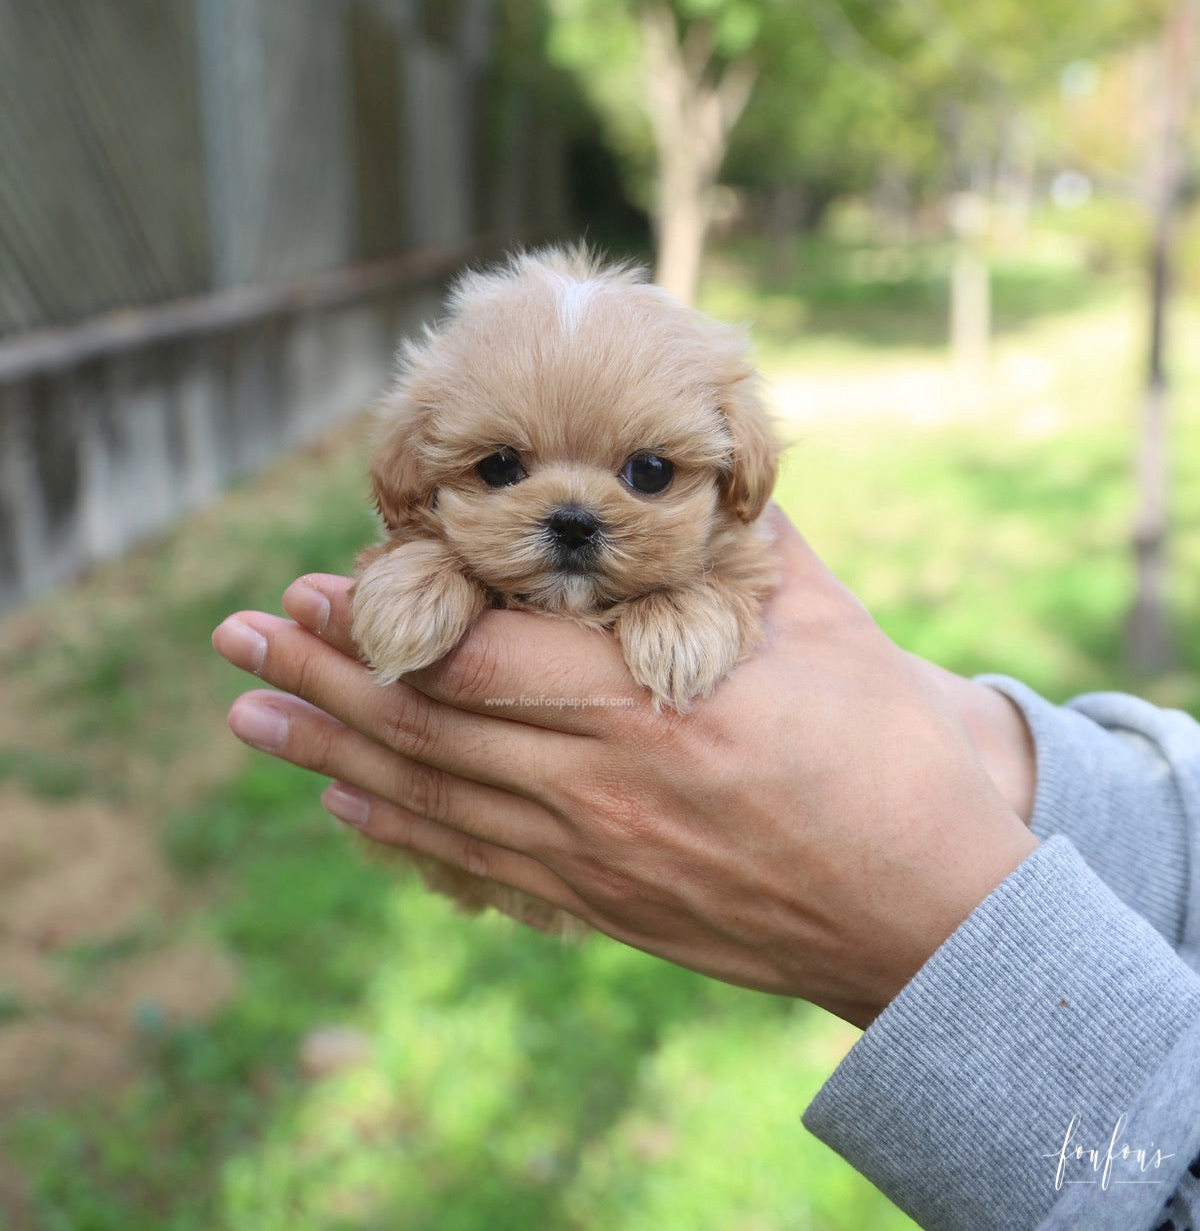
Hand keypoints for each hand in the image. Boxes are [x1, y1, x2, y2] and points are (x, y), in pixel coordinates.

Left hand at [212, 510, 1037, 1027]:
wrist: (927, 914)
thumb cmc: (885, 757)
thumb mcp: (823, 624)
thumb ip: (742, 544)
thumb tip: (700, 463)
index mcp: (647, 708)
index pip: (471, 658)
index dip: (376, 623)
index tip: (305, 588)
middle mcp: (598, 790)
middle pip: (423, 728)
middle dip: (319, 678)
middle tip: (234, 637)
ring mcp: (590, 859)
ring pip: (428, 800)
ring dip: (329, 753)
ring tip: (250, 717)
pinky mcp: (599, 904)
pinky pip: (471, 862)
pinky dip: (396, 828)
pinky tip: (344, 803)